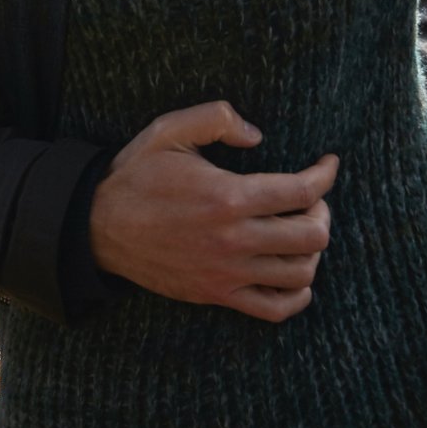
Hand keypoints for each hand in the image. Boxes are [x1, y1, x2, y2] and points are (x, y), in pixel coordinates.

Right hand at [89, 102, 338, 322]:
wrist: (98, 227)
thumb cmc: (136, 176)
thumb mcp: (168, 131)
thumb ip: (216, 119)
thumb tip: (258, 136)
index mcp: (228, 196)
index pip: (302, 191)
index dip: (325, 175)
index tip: (328, 164)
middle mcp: (234, 239)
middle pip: (313, 236)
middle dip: (323, 213)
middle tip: (312, 201)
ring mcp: (227, 272)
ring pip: (300, 273)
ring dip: (311, 251)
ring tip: (300, 232)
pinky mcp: (217, 294)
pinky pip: (275, 309)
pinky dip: (296, 295)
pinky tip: (294, 276)